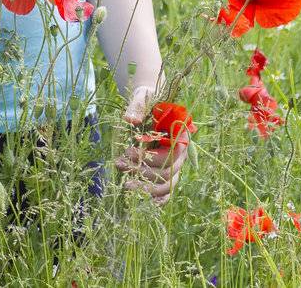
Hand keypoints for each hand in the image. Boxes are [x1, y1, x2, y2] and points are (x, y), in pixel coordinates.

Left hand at [114, 84, 188, 204]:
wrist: (150, 103)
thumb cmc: (148, 99)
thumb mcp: (141, 98)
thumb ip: (137, 107)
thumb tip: (129, 119)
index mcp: (179, 135)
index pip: (172, 155)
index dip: (151, 158)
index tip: (128, 151)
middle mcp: (181, 152)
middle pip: (168, 172)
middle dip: (143, 173)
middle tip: (120, 164)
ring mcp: (175, 164)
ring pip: (168, 184)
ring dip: (147, 188)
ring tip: (125, 185)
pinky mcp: (167, 171)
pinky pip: (168, 190)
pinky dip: (158, 198)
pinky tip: (145, 202)